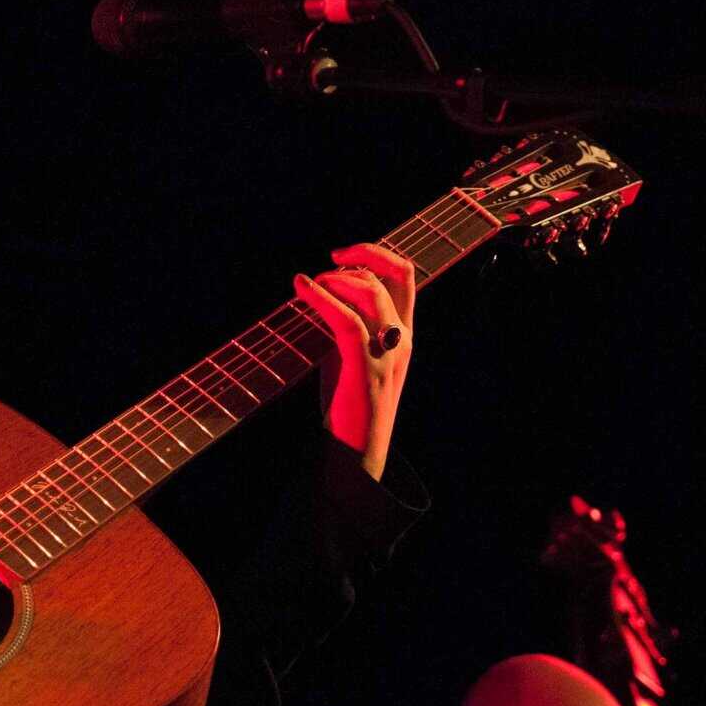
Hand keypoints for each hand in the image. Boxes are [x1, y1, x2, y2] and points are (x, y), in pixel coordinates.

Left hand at [292, 244, 415, 480]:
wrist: (356, 452)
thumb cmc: (349, 405)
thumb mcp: (351, 355)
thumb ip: (346, 326)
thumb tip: (319, 296)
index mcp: (404, 334)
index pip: (405, 277)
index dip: (376, 254)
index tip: (341, 256)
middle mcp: (403, 339)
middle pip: (393, 275)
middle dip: (358, 258)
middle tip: (326, 267)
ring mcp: (387, 352)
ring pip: (370, 292)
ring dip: (336, 280)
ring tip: (310, 285)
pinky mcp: (365, 366)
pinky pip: (345, 319)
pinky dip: (320, 298)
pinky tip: (301, 288)